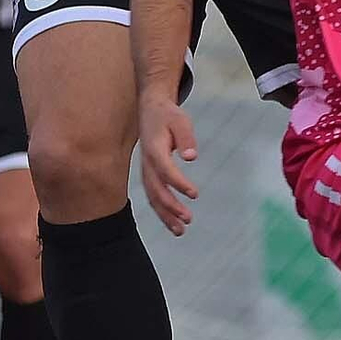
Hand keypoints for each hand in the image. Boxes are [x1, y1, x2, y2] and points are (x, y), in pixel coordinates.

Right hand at [140, 91, 198, 235]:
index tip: (194, 194)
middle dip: (170, 206)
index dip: (178, 183)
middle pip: (155, 189)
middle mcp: (147, 162)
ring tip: (180, 231)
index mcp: (154, 148)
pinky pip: (153, 195)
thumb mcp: (180, 120)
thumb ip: (186, 138)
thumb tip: (191, 157)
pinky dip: (162, 210)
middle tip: (187, 219)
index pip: (165, 169)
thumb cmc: (167, 115)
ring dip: (165, 215)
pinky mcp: (149, 174)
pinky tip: (174, 222)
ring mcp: (146, 169)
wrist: (150, 109)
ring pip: (152, 196)